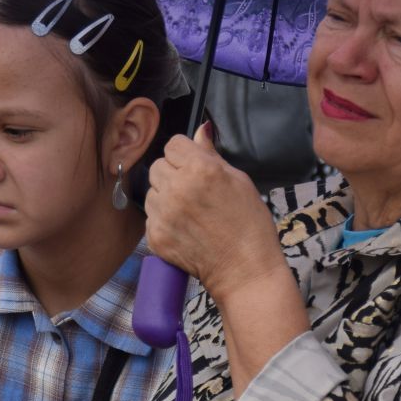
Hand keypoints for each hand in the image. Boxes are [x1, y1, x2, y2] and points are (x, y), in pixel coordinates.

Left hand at [144, 126, 280, 299]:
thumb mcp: (239, 181)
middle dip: (173, 174)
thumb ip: (212, 154)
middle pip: (158, 165)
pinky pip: (151, 216)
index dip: (185, 155)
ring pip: (151, 191)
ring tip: (190, 212)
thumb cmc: (249, 225)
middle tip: (194, 191)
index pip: (173, 144)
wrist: (244, 271)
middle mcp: (176, 189)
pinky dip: (163, 220)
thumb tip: (200, 129)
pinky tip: (185, 228)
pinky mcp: (155, 236)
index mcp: (200, 169)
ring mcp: (163, 214)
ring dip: (165, 196)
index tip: (195, 166)